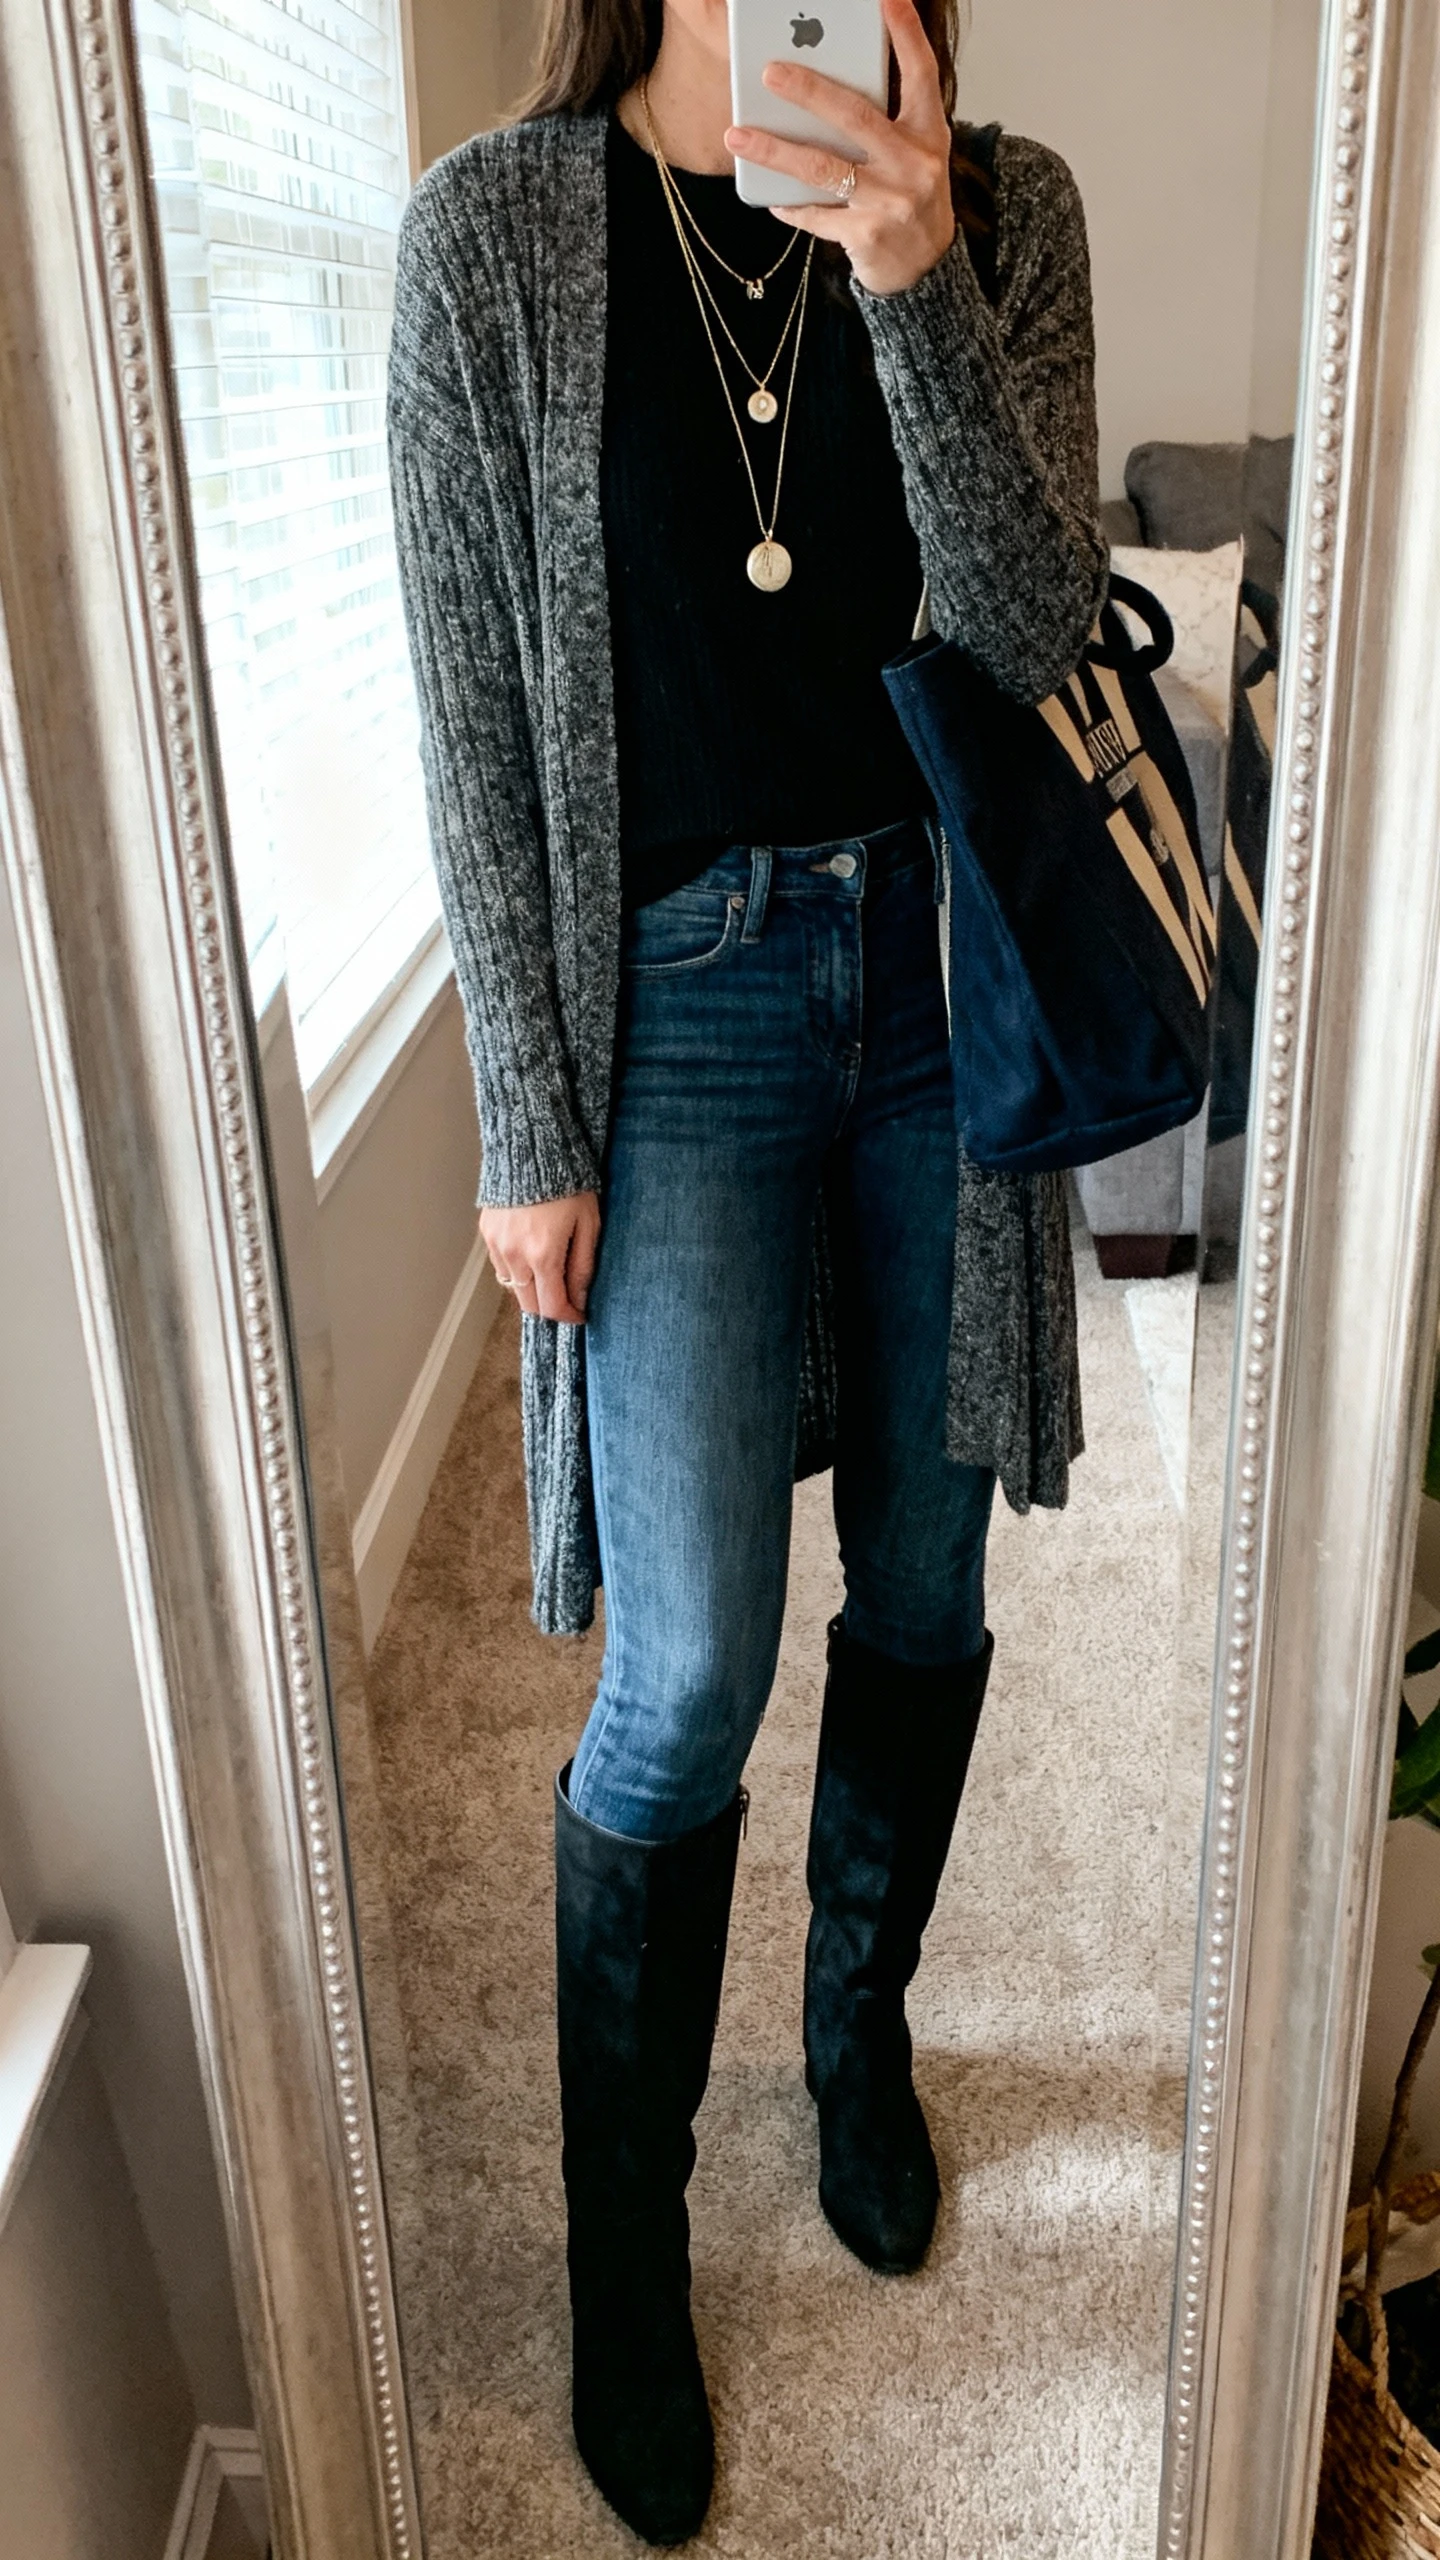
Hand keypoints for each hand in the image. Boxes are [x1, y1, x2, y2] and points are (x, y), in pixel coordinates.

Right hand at [481, 1192, 599, 1324]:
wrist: (532, 1149)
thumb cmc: (569, 1184)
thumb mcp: (588, 1224)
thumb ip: (582, 1266)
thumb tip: (579, 1299)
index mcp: (543, 1255)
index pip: (552, 1306)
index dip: (569, 1317)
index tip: (580, 1315)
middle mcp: (515, 1256)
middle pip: (529, 1305)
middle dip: (550, 1308)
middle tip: (567, 1297)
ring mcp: (497, 1245)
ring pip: (513, 1288)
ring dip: (532, 1289)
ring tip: (551, 1272)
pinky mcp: (487, 1233)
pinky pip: (501, 1266)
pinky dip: (517, 1270)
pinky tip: (531, 1254)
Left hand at [724, 0, 954, 296]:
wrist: (926, 267)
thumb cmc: (911, 196)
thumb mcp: (913, 151)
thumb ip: (883, 119)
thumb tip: (821, 88)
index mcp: (928, 132)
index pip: (920, 72)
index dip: (906, 32)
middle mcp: (914, 163)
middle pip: (855, 116)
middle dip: (809, 91)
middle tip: (769, 72)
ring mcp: (891, 201)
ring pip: (822, 167)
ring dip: (775, 150)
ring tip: (738, 136)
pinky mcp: (867, 235)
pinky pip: (816, 214)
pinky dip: (790, 204)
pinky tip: (768, 194)